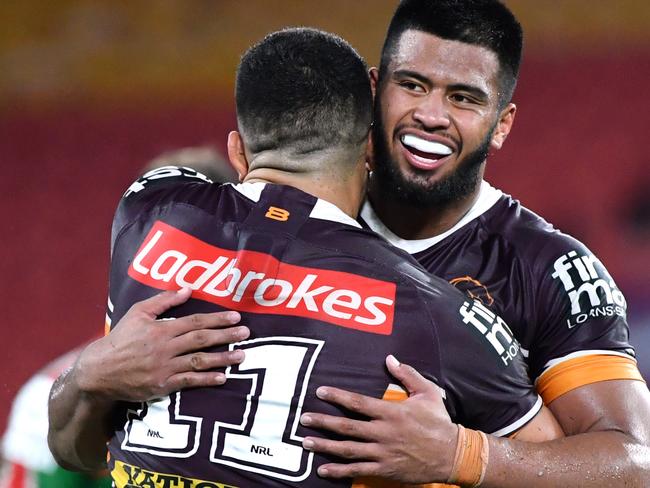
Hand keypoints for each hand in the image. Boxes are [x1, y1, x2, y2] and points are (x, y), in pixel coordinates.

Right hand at [74, 288, 249, 401]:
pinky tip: (222, 377)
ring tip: (242, 355)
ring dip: (222, 358)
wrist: (99, 371)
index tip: (236, 317)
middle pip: (201, 340)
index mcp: (161, 329)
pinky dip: (206, 380)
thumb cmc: (120, 339)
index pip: (195, 322)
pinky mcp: (162, 386)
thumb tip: (187, 289)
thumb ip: (163, 301)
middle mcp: (166, 348)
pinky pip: (188, 382)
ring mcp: (165, 368)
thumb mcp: (138, 313)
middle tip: (246, 333)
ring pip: (199, 361)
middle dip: (226, 335)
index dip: (217, 319)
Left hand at [300, 355, 457, 483]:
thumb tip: (390, 358)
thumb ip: (407, 374)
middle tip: (303, 418)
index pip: (358, 402)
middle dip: (323, 422)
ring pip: (347, 449)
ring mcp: (382, 453)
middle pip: (346, 426)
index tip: (320, 391)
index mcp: (391, 412)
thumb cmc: (439, 421)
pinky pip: (357, 470)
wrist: (452, 454)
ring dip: (324, 446)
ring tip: (305, 442)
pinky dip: (339, 471)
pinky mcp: (385, 470)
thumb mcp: (427, 392)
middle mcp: (383, 433)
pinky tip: (322, 469)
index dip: (337, 396)